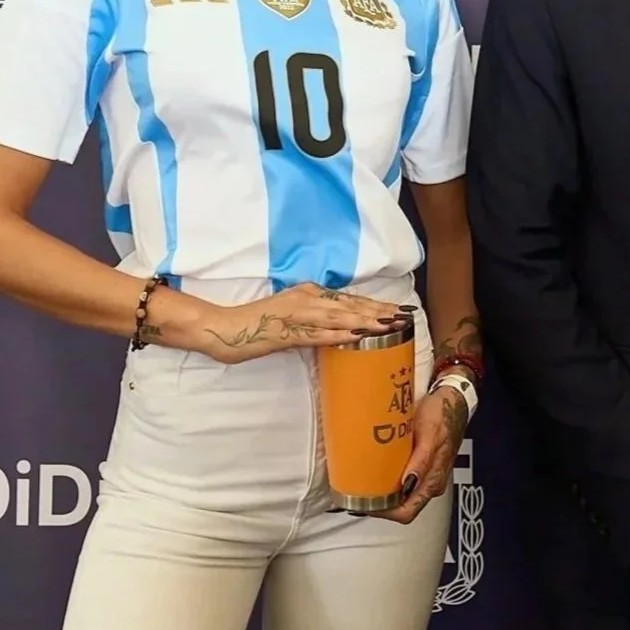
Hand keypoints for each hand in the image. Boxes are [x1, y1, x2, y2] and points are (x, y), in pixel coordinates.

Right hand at [191, 284, 411, 363]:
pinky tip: (357, 335)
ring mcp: (297, 313)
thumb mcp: (293, 317)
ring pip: (339, 316)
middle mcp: (307, 299)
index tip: (400, 310)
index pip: (350, 300)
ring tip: (390, 324)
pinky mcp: (287, 330)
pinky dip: (339, 333)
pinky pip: (318, 333)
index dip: (376, 305)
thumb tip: (341, 327)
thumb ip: (316, 320)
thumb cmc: (258, 324)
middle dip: (380, 311)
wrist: (223, 327)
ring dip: (366, 320)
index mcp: (310, 294)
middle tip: (405, 316)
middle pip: (350, 305)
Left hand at [368, 383, 470, 523]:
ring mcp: (424, 476)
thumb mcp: (430, 434)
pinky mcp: (419, 467)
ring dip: (381, 493)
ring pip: (399, 496)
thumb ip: (422, 460)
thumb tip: (408, 483)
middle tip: (357, 493)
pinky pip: (401, 482)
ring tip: (362, 483)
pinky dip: (386, 481)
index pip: (405, 512)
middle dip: (378, 504)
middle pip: (400, 507)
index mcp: (433, 481)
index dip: (384, 513)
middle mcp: (429, 483)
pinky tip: (375, 471)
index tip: (363, 503)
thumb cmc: (442, 416)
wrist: (453, 402)